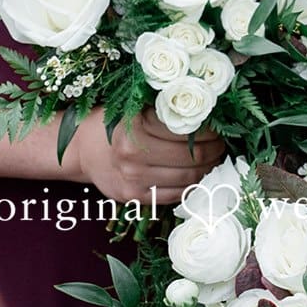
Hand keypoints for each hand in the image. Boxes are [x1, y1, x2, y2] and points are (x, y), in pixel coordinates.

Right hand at [70, 108, 223, 203]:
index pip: (189, 131)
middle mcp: (133, 154)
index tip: (220, 129)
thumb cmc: (118, 123)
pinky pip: (174, 195)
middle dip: (215, 151)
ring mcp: (132, 178)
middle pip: (193, 157)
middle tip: (222, 145)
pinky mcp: (132, 197)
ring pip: (188, 178)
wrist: (84, 150)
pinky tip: (198, 176)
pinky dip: (193, 186)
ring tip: (214, 160)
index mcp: (137, 126)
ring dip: (209, 170)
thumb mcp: (140, 109)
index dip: (211, 131)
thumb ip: (170, 112)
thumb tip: (212, 115)